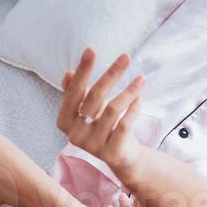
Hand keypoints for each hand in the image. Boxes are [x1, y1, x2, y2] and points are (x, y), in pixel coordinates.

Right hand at [57, 49, 146, 178]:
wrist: (120, 156)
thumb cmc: (102, 126)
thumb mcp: (87, 108)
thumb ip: (75, 93)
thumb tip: (68, 73)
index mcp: (64, 121)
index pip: (73, 91)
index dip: (83, 71)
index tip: (91, 50)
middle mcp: (74, 135)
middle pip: (94, 97)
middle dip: (111, 74)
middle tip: (126, 57)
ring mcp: (92, 146)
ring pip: (112, 110)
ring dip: (129, 91)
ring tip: (141, 79)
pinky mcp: (111, 153)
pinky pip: (124, 125)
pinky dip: (133, 110)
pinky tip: (140, 98)